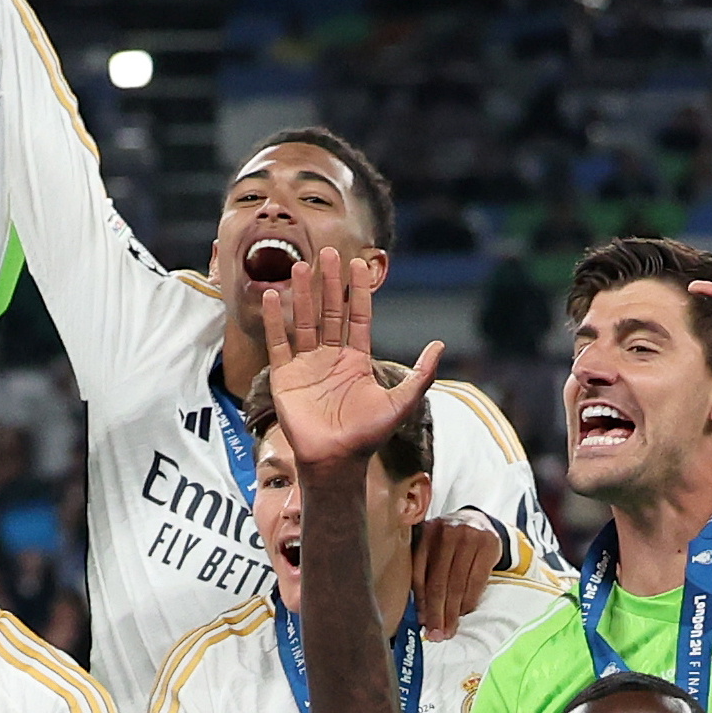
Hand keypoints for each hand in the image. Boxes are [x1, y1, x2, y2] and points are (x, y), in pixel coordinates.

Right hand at [257, 253, 441, 473]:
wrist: (336, 459)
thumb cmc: (368, 435)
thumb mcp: (401, 401)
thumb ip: (421, 373)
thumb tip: (439, 345)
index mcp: (357, 359)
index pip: (357, 316)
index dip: (358, 291)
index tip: (358, 264)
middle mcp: (330, 357)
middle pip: (329, 311)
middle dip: (329, 283)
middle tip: (328, 253)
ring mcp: (306, 365)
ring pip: (304, 321)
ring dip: (302, 294)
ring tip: (301, 266)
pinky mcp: (284, 376)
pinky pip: (278, 343)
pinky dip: (274, 320)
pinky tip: (272, 297)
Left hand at [409, 514, 505, 638]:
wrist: (476, 520)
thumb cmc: (447, 543)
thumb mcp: (430, 549)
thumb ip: (423, 572)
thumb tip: (421, 615)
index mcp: (423, 534)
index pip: (419, 574)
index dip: (421, 602)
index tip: (422, 624)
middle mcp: (445, 534)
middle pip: (439, 581)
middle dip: (437, 612)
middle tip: (436, 635)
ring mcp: (468, 537)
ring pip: (458, 583)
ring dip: (453, 611)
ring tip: (449, 629)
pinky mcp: (489, 544)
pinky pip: (478, 580)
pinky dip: (470, 600)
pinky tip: (464, 612)